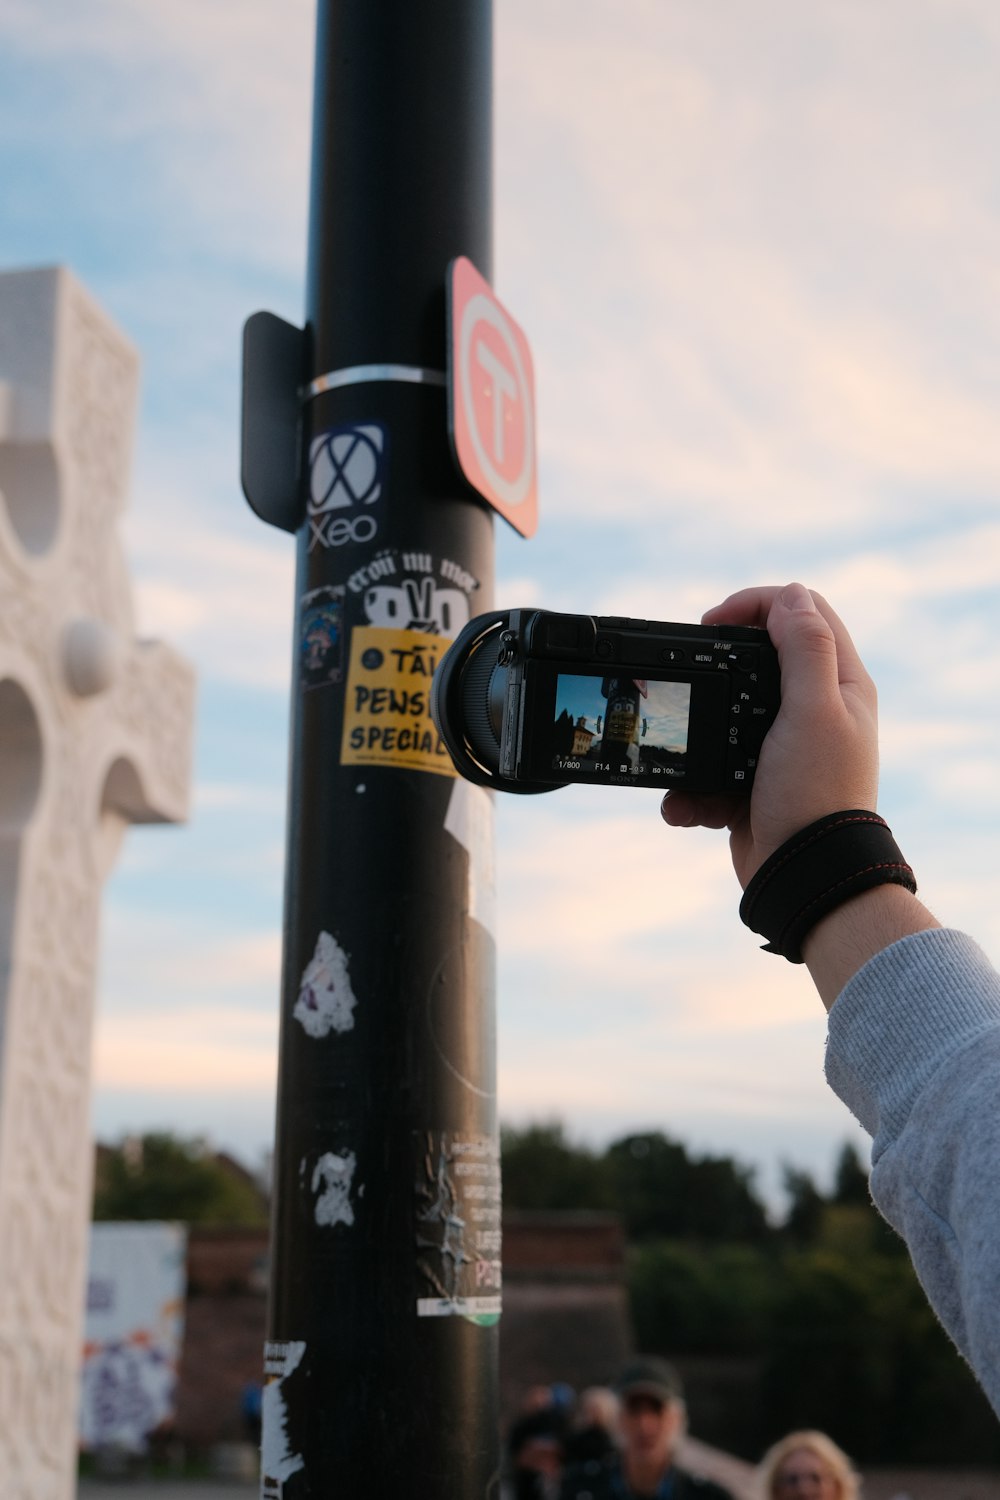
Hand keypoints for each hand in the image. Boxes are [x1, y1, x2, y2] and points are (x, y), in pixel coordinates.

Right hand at [660, 583, 878, 888]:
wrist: (802, 877)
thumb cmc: (816, 793)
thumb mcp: (813, 711)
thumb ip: (805, 648)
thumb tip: (792, 595)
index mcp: (840, 685)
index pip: (804, 612)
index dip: (758, 604)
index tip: (713, 620)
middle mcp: (815, 711)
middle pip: (758, 659)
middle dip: (716, 667)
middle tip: (690, 673)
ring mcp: (782, 748)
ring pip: (724, 716)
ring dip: (697, 739)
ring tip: (685, 759)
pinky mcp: (753, 783)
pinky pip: (710, 770)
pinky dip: (693, 788)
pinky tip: (690, 806)